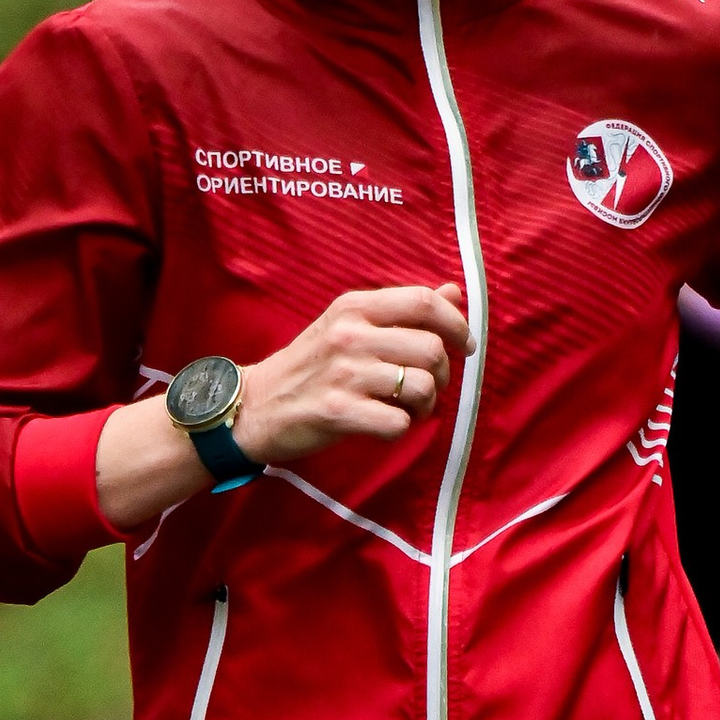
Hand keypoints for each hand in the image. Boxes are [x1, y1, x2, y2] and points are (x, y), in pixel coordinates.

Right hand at [94, 281, 468, 529]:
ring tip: (406, 407)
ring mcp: (343, 374)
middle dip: (443, 374)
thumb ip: (401, 310)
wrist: (255, 405)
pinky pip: (398, 423)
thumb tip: (453, 291)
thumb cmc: (310, 365)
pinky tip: (385, 424)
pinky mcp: (337, 412)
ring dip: (425, 405)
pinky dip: (401, 428)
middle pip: (430, 349)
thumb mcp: (349, 324)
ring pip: (421, 387)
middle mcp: (349, 335)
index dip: (456, 324)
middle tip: (428, 386)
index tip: (464, 345)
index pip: (424, 302)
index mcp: (354, 307)